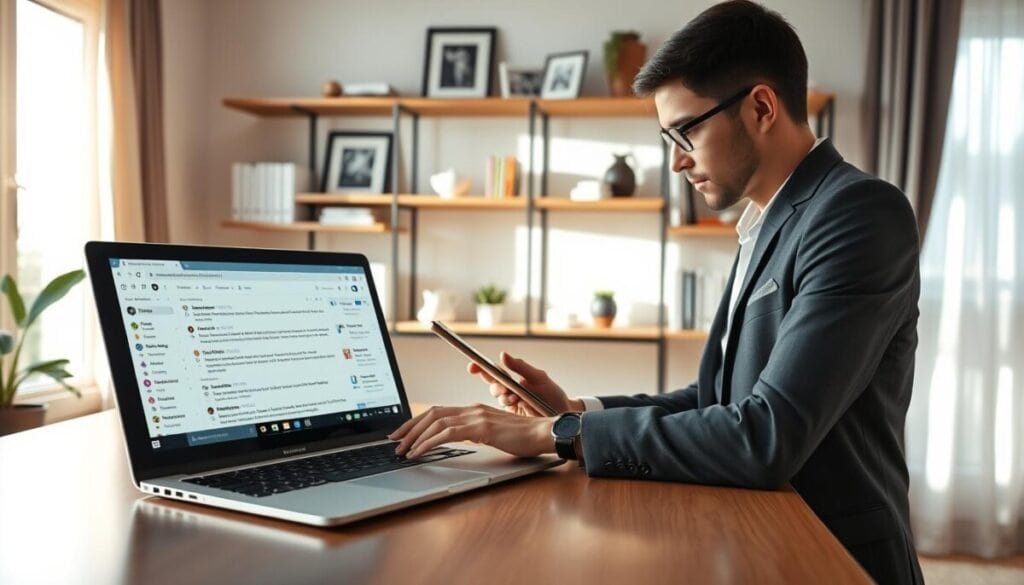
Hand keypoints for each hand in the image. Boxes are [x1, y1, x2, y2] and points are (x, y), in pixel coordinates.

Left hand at [388, 403, 554, 458]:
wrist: (544, 432)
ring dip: (415, 437)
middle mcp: (472, 409)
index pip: (437, 411)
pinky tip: (420, 452)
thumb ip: (476, 433)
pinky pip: (448, 433)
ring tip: (403, 451)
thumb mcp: (494, 434)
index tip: (402, 433)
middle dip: (409, 428)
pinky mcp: (482, 428)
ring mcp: (477, 416)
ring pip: (436, 422)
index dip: (416, 421)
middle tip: (394, 442)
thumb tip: (458, 441)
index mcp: (473, 410)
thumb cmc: (524, 437)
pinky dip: (429, 442)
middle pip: (431, 413)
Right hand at [468, 352, 581, 416]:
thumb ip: (521, 367)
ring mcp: (510, 404)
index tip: (472, 366)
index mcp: (513, 378)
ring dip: (504, 395)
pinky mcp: (511, 417)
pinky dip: (508, 405)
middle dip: (497, 384)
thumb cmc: (552, 396)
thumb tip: (502, 354)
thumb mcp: (539, 378)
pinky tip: (516, 404)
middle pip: (492, 384)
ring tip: (516, 397)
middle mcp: (509, 390)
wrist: (564, 417)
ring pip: (497, 397)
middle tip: (505, 387)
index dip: (480, 368)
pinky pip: (502, 410)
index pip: (493, 371)